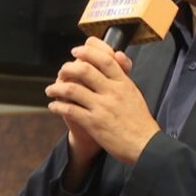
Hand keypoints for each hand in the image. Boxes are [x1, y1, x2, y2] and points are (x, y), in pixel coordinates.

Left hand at [52, 38, 132, 188]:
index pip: (104, 59)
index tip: (76, 51)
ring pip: (72, 89)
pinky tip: (53, 106)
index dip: (88, 52)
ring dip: (57, 88)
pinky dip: (58, 106)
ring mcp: (102, 107)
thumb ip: (123, 74)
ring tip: (51, 89)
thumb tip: (118, 54)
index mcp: (123, 82)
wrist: (144, 145)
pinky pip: (70, 110)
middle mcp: (112, 92)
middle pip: (85, 70)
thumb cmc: (139, 119)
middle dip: (68, 67)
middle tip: (62, 70)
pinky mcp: (93, 123)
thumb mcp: (134, 92)